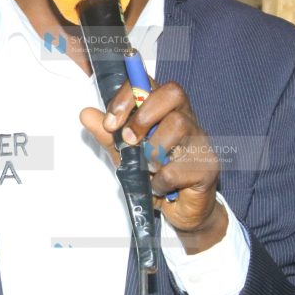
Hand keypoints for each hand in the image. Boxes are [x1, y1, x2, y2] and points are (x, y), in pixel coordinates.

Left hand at [80, 81, 226, 253]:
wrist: (180, 211)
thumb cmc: (154, 174)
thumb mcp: (125, 153)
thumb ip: (107, 134)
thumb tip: (85, 113)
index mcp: (166, 110)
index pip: (149, 83)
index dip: (127, 96)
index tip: (110, 122)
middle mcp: (187, 118)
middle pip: (172, 93)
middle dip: (143, 115)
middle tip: (128, 140)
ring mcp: (201, 141)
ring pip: (178, 125)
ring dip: (152, 150)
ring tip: (147, 167)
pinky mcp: (209, 167)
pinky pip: (178, 168)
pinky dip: (160, 181)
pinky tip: (159, 186)